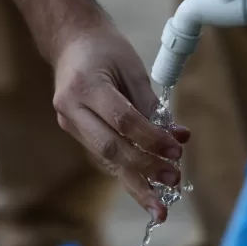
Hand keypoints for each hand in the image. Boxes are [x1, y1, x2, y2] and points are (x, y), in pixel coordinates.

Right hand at [52, 18, 189, 221]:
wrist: (71, 41)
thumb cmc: (106, 48)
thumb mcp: (132, 68)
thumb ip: (150, 105)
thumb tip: (175, 138)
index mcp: (85, 86)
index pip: (123, 121)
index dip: (152, 139)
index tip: (177, 151)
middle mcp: (71, 108)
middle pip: (109, 149)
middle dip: (144, 170)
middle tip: (173, 181)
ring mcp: (69, 122)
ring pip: (105, 159)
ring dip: (136, 181)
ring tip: (160, 204)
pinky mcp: (74, 130)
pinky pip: (103, 154)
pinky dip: (127, 169)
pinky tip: (147, 186)